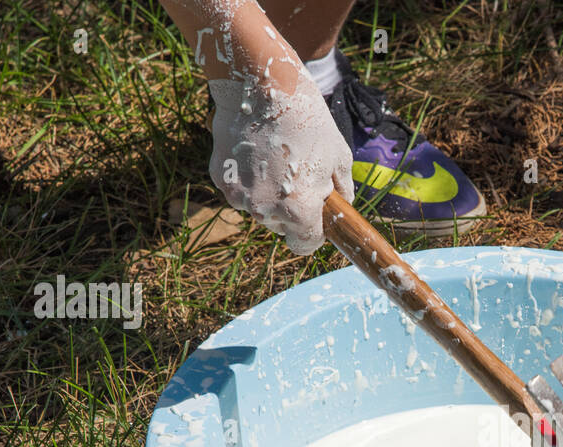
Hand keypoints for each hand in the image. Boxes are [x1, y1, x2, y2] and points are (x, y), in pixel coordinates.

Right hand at [208, 68, 353, 254]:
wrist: (263, 85)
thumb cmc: (307, 119)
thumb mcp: (339, 156)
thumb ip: (342, 191)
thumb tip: (340, 206)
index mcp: (298, 210)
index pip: (305, 245)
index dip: (313, 234)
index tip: (315, 218)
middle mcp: (265, 210)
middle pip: (280, 226)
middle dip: (290, 209)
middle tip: (296, 174)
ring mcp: (239, 195)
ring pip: (258, 208)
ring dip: (267, 193)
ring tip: (275, 157)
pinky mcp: (221, 179)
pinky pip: (240, 189)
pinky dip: (247, 178)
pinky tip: (255, 150)